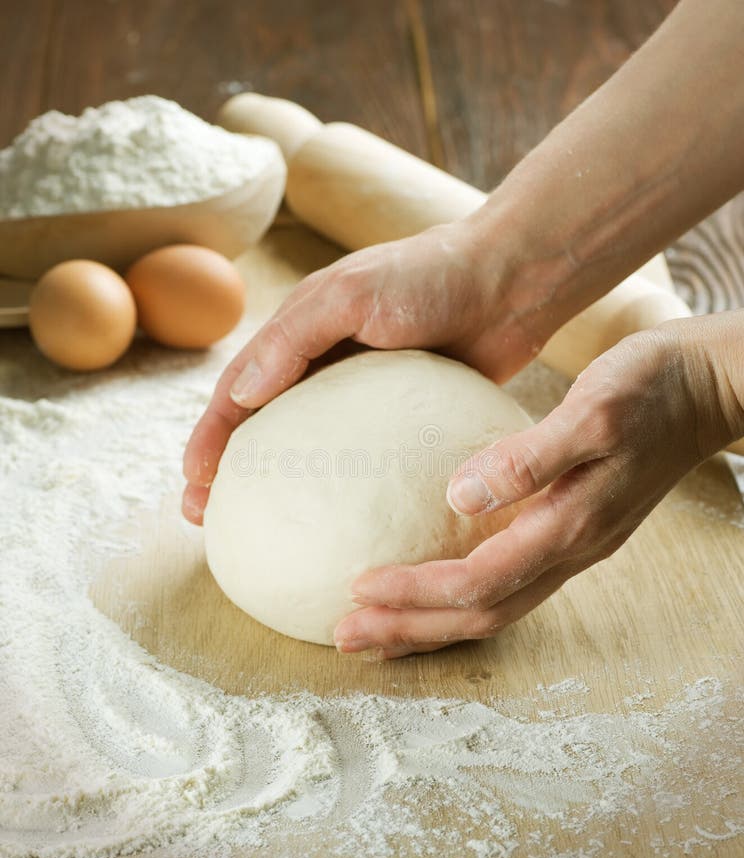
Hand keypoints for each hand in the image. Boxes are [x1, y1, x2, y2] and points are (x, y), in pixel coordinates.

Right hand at [183, 220, 546, 523]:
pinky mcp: (404, 419)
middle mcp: (323, 366)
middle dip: (230, 472)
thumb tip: (240, 395)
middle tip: (211, 520)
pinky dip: (346, 491)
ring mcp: (363, 397)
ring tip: (268, 534)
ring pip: (309, 451)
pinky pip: (367, 461)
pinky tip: (347, 525)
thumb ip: (294, 338)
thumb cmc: (432, 276)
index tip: (195, 484)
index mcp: (299, 333)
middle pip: (261, 427)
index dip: (210, 436)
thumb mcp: (353, 294)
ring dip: (282, 489)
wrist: (511, 282)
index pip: (238, 391)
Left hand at [334, 314, 743, 657]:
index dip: (415, 594)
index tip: (357, 589)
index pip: (477, 583)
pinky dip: (459, 595)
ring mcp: (574, 545)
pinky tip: (430, 581)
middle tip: (345, 634)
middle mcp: (570, 550)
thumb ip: (529, 458)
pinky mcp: (572, 527)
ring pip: (495, 607)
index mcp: (568, 527)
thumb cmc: (652, 388)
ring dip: (430, 622)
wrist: (709, 385)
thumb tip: (457, 496)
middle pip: (480, 615)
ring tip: (375, 627)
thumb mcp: (593, 410)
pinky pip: (507, 581)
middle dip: (411, 630)